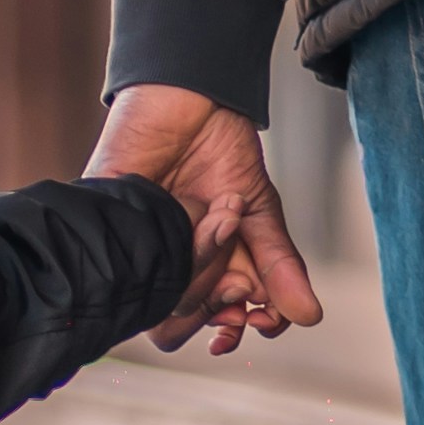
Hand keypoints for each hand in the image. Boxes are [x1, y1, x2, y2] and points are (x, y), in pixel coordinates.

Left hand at [87, 84, 321, 358]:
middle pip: (181, 322)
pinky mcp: (115, 223)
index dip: (237, 328)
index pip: (214, 322)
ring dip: (200, 269)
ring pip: (158, 298)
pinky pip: (132, 261)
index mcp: (206, 267)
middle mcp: (171, 263)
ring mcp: (143, 247)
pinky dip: (170, 246)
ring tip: (222, 221)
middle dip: (216, 305)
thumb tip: (308, 316)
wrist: (192, 96)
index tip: (257, 318)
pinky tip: (194, 217)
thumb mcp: (259, 211)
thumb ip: (280, 265)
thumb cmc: (220, 147)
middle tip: (238, 278)